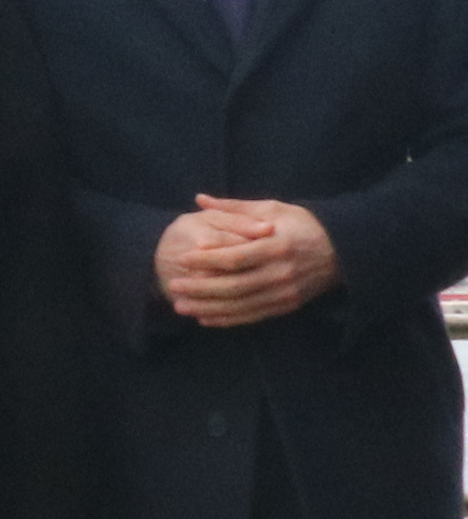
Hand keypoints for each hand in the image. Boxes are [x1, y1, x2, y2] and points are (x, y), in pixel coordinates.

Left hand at [158, 196, 340, 327]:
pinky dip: (228, 319)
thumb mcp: (272, 209)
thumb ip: (234, 208)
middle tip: (173, 285)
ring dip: (208, 308)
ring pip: (240, 305)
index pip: (235, 257)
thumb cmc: (303, 224)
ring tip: (180, 306)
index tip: (181, 259)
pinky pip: (253, 316)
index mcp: (276, 246)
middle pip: (234, 285)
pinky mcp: (288, 305)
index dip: (206, 260)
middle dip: (200, 288)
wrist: (344, 249)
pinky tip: (206, 318)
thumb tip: (199, 199)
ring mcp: (285, 292)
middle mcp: (280, 272)